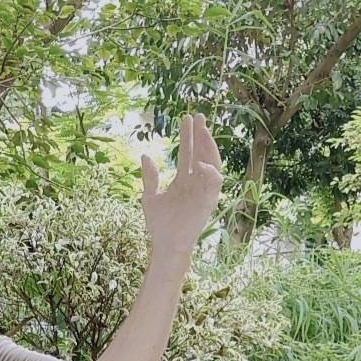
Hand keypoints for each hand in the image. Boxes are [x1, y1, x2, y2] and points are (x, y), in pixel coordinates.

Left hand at [140, 112, 222, 256]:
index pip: (187, 153)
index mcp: (182, 180)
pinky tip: (199, 163)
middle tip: (198, 115)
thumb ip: (150, 177)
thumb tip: (146, 156)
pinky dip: (209, 172)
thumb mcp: (150, 196)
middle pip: (201, 153)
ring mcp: (203, 190)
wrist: (165, 244)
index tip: (186, 118)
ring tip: (202, 131)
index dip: (187, 136)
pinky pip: (214, 183)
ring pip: (211, 163)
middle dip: (200, 135)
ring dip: (208, 147)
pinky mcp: (208, 201)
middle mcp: (195, 182)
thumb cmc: (159, 225)